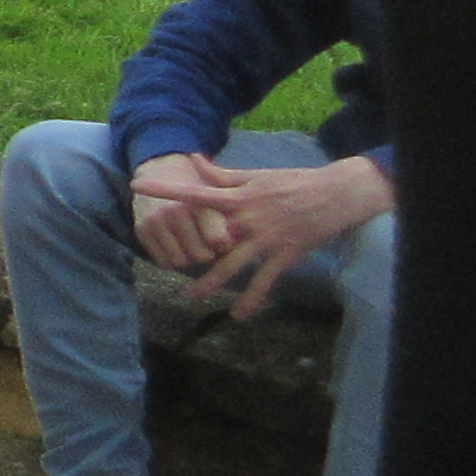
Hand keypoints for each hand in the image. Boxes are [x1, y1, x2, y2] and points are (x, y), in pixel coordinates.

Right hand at [126, 152, 231, 272]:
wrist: (163, 171)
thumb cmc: (200, 189)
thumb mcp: (219, 197)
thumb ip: (230, 220)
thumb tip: (225, 246)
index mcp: (200, 201)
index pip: (218, 241)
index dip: (224, 247)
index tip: (224, 242)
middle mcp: (175, 210)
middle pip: (200, 256)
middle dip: (207, 255)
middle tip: (208, 247)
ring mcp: (155, 220)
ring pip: (180, 262)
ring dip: (189, 260)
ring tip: (193, 248)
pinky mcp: (141, 229)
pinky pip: (162, 262)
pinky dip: (172, 260)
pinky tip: (177, 248)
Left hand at [134, 150, 389, 319]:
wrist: (336, 194)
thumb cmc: (294, 182)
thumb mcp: (257, 175)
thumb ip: (223, 174)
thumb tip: (193, 160)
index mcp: (238, 197)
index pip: (196, 193)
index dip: (167, 190)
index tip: (138, 186)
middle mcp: (247, 219)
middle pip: (208, 236)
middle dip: (185, 248)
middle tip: (161, 262)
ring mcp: (266, 239)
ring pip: (233, 264)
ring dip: (212, 282)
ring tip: (192, 297)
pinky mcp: (284, 255)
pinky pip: (265, 280)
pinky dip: (252, 298)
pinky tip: (239, 314)